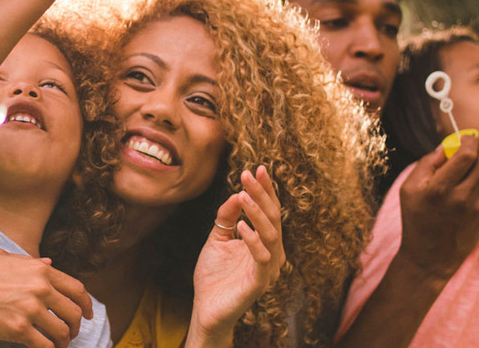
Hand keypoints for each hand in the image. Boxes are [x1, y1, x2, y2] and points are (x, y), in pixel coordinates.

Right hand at [0, 249, 93, 347]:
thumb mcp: (2, 257)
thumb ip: (29, 261)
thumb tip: (48, 262)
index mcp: (39, 270)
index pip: (76, 288)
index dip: (86, 304)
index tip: (88, 313)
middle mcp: (40, 288)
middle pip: (74, 312)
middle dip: (76, 326)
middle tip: (72, 333)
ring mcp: (31, 310)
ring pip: (62, 331)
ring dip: (64, 341)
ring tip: (59, 345)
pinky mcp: (19, 330)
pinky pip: (45, 345)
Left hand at [188, 166, 284, 346]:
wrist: (205, 309)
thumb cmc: (213, 276)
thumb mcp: (217, 238)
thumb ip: (226, 217)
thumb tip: (237, 193)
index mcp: (264, 243)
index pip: (269, 212)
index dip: (265, 191)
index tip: (258, 169)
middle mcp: (271, 253)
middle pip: (273, 218)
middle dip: (262, 195)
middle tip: (248, 175)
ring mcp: (267, 269)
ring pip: (271, 234)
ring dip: (257, 212)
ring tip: (243, 194)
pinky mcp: (259, 283)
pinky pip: (262, 258)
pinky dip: (253, 239)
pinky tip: (240, 226)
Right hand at [398, 128, 478, 278]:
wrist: (430, 257)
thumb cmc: (416, 219)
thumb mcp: (408, 190)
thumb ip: (426, 164)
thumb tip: (445, 146)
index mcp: (439, 189)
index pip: (466, 154)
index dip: (470, 139)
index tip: (467, 134)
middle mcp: (462, 197)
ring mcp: (476, 206)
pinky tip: (473, 172)